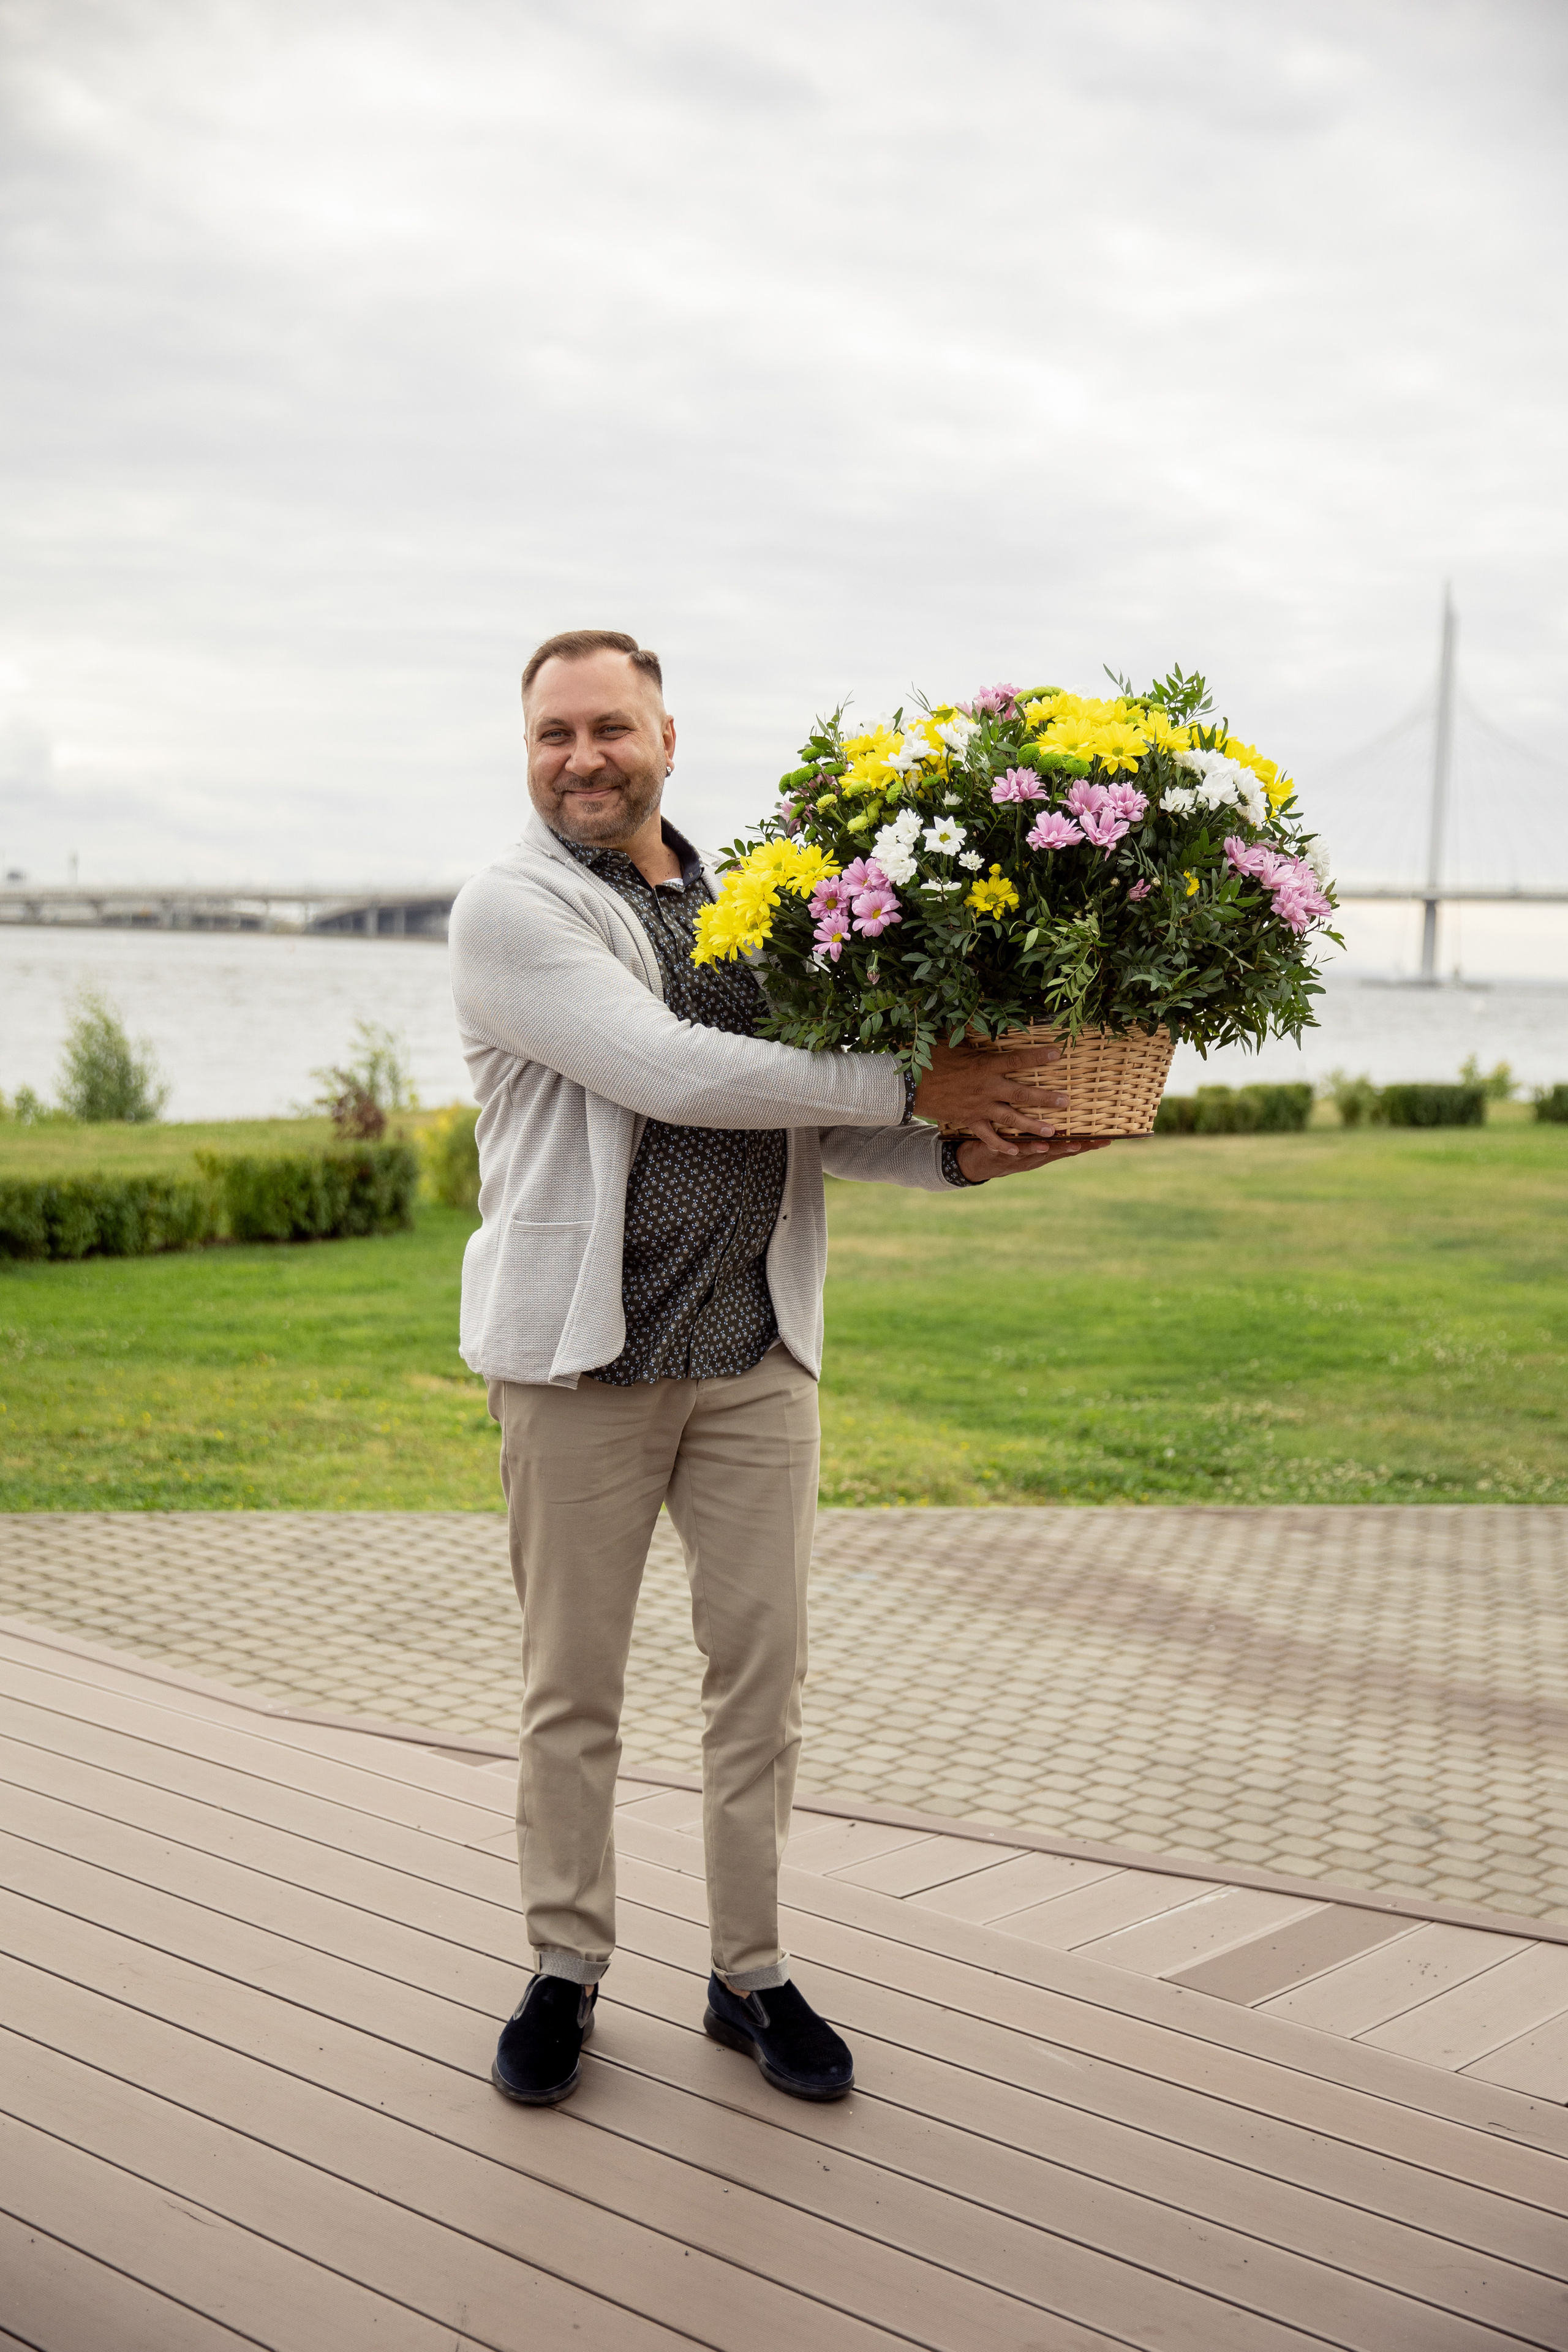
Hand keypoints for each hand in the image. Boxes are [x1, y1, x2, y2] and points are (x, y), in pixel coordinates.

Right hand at [912, 1036, 1067, 1155]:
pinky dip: (1001, 1145)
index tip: (1058, 1053)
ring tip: (1052, 1133)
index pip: (1018, 1060)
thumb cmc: (930, 1060)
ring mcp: (980, 1107)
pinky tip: (1015, 1152)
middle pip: (1023, 1094)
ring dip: (1033, 1126)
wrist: (909, 1086)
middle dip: (1046, 1099)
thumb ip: (969, 1032)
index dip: (1039, 1057)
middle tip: (1065, 1102)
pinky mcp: (969, 1121)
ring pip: (1012, 1119)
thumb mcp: (951, 1041)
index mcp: (985, 1065)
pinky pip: (989, 1136)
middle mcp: (987, 1088)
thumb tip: (976, 1011)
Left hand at [956, 1135, 1113, 1181]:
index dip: (1087, 1143)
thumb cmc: (1004, 1144)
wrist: (972, 1163)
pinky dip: (1012, 1149)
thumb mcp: (1027, 1137)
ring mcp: (1014, 1157)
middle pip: (1057, 1152)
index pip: (1069, 1146)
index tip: (1108, 1139)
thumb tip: (1062, 1101)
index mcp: (1042, 1151)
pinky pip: (1004, 1150)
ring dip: (1047, 1149)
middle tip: (1092, 1142)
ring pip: (1034, 1152)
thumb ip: (1043, 1123)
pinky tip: (1019, 1146)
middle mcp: (1032, 1156)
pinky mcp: (995, 1152)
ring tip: (1061, 1144)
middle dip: (1074, 1147)